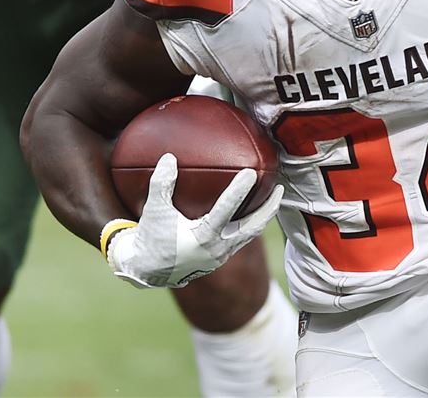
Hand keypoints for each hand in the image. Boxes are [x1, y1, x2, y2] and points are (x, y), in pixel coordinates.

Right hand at [107, 153, 283, 288]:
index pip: (226, 211)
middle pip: (252, 227)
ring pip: (250, 235)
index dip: (239, 191)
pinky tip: (254, 212)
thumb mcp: (154, 210)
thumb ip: (161, 184)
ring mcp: (220, 256)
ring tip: (274, 199)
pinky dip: (250, 225)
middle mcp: (217, 249)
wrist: (146, 270)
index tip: (251, 173)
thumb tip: (170, 157)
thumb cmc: (151, 237)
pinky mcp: (219, 259)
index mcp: (203, 238)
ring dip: (263, 217)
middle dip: (268, 208)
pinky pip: (241, 240)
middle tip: (280, 188)